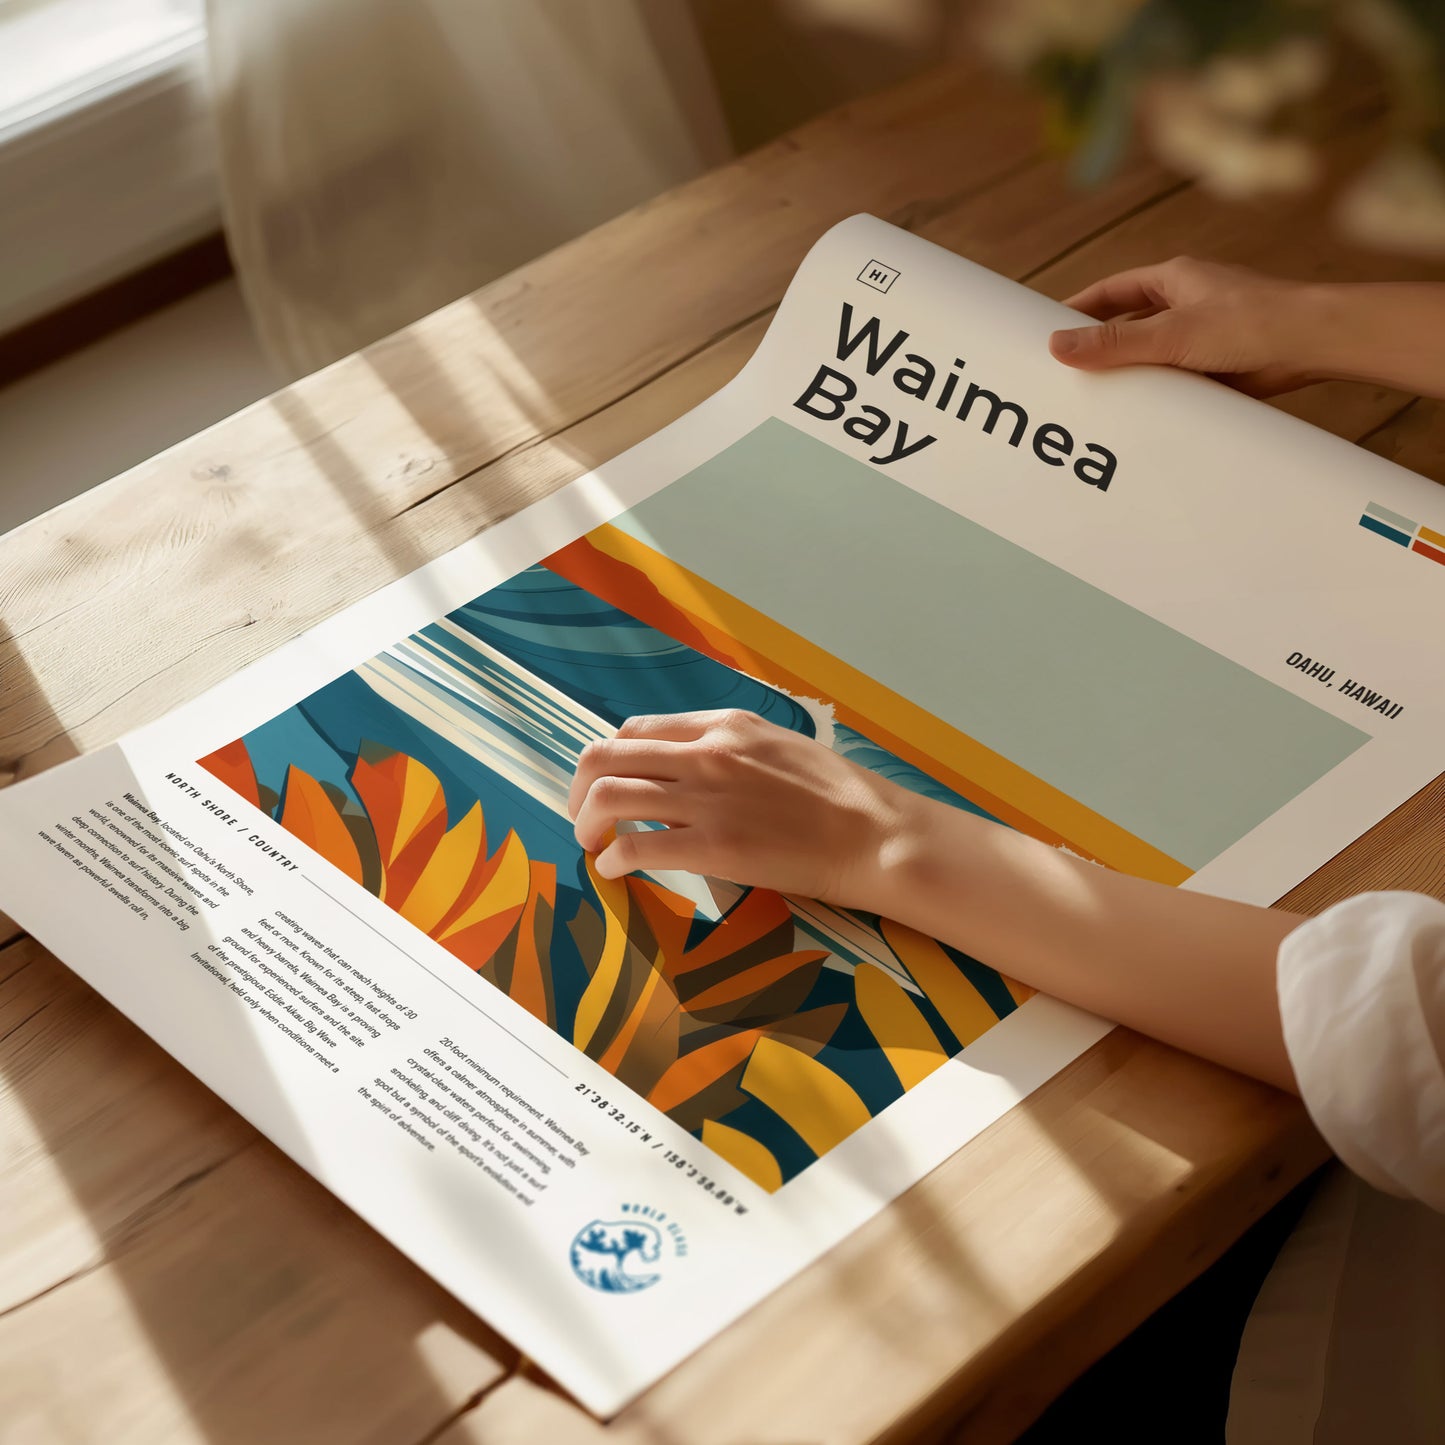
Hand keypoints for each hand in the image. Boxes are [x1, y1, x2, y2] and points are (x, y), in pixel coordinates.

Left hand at [567, 709, 914, 903]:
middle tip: (583, 817)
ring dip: (585, 823)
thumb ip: (729, 749)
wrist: (873, 833)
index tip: (608, 785)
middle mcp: (705, 753)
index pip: (636, 730)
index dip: (610, 759)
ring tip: (590, 844)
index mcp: (722, 725)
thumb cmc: (837, 795)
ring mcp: (706, 799)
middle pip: (606, 757)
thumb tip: (687, 768)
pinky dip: (612, 859)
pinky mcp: (712, 846)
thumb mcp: (778, 745)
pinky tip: (615, 870)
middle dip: (580, 790)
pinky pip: (635, 846)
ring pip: (608, 796)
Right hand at [1049, 256, 1317, 396]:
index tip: (1049, 329)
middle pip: (1129, 325)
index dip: (1079, 309)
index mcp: (1174, 280)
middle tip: (1066, 371)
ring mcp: (1203, 335)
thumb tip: (1057, 345)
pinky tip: (1142, 414)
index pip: (1112, 292)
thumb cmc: (1251, 322)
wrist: (1314, 344)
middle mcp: (1187, 304)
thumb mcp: (1170, 334)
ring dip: (1131, 374)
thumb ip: (1114, 343)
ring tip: (1096, 400)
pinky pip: (1176, 380)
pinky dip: (1159, 394)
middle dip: (1101, 347)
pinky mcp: (1218, 366)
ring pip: (1153, 355)